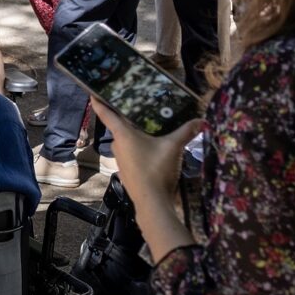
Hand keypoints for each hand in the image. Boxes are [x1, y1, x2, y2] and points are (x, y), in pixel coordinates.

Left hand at [91, 98, 200, 260]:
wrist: (152, 203)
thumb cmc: (156, 170)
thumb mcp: (173, 147)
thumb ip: (187, 132)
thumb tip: (202, 120)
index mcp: (123, 134)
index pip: (105, 113)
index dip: (98, 101)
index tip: (92, 92)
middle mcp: (117, 144)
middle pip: (118, 125)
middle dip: (125, 115)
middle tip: (135, 102)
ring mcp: (121, 159)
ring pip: (125, 139)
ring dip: (133, 132)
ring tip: (147, 122)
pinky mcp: (127, 170)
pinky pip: (130, 152)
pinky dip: (137, 146)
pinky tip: (150, 146)